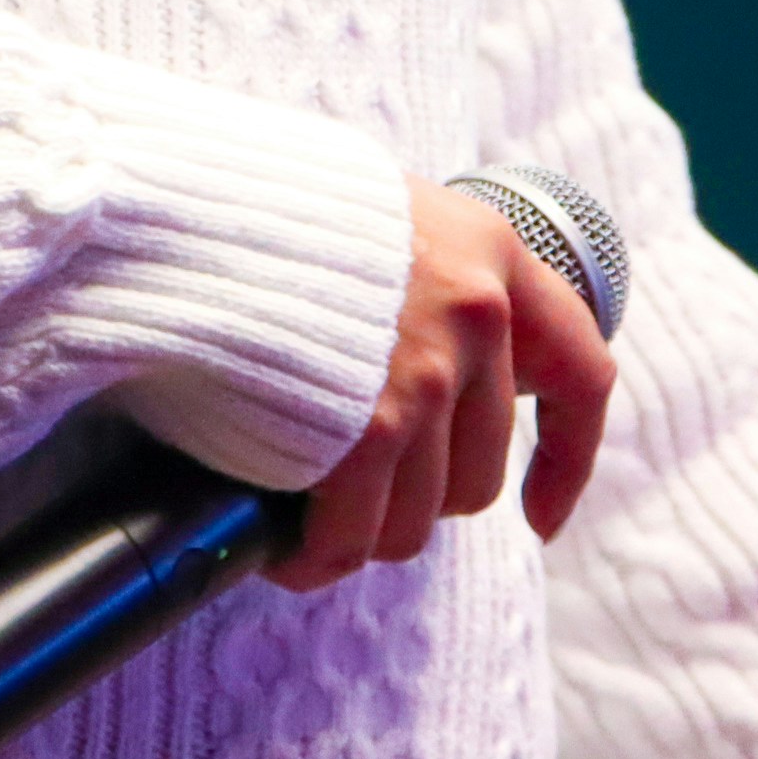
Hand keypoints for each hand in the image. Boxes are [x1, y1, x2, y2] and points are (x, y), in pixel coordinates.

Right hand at [267, 172, 619, 593]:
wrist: (177, 201)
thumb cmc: (252, 209)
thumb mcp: (372, 217)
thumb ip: (422, 284)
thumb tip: (428, 377)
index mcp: (490, 250)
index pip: (581, 372)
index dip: (567, 458)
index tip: (539, 516)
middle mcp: (477, 315)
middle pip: (479, 472)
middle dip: (414, 499)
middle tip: (349, 491)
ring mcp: (426, 376)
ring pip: (415, 518)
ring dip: (358, 530)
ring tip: (302, 517)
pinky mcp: (367, 431)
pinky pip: (353, 537)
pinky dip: (317, 556)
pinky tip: (285, 550)